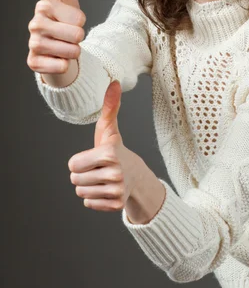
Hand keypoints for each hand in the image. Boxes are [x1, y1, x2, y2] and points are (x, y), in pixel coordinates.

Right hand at [27, 0, 86, 74]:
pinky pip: (60, 67)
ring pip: (71, 52)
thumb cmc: (64, 20)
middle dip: (80, 39)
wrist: (57, 48)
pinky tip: (58, 59)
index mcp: (44, 5)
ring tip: (66, 48)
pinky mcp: (33, 63)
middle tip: (70, 37)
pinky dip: (65, 65)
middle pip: (76, 35)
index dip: (81, 22)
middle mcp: (34, 23)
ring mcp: (32, 44)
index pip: (80, 18)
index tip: (71, 21)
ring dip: (74, 53)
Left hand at [68, 80, 142, 211]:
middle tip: (99, 169)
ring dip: (88, 187)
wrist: (137, 176)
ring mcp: (117, 191)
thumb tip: (115, 82)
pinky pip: (89, 203)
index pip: (72, 165)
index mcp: (109, 154)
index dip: (80, 161)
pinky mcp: (117, 205)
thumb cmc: (115, 150)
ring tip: (102, 179)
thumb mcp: (109, 130)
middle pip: (75, 180)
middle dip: (83, 175)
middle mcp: (115, 173)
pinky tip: (106, 190)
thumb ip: (109, 107)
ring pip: (81, 193)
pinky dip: (95, 199)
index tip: (94, 158)